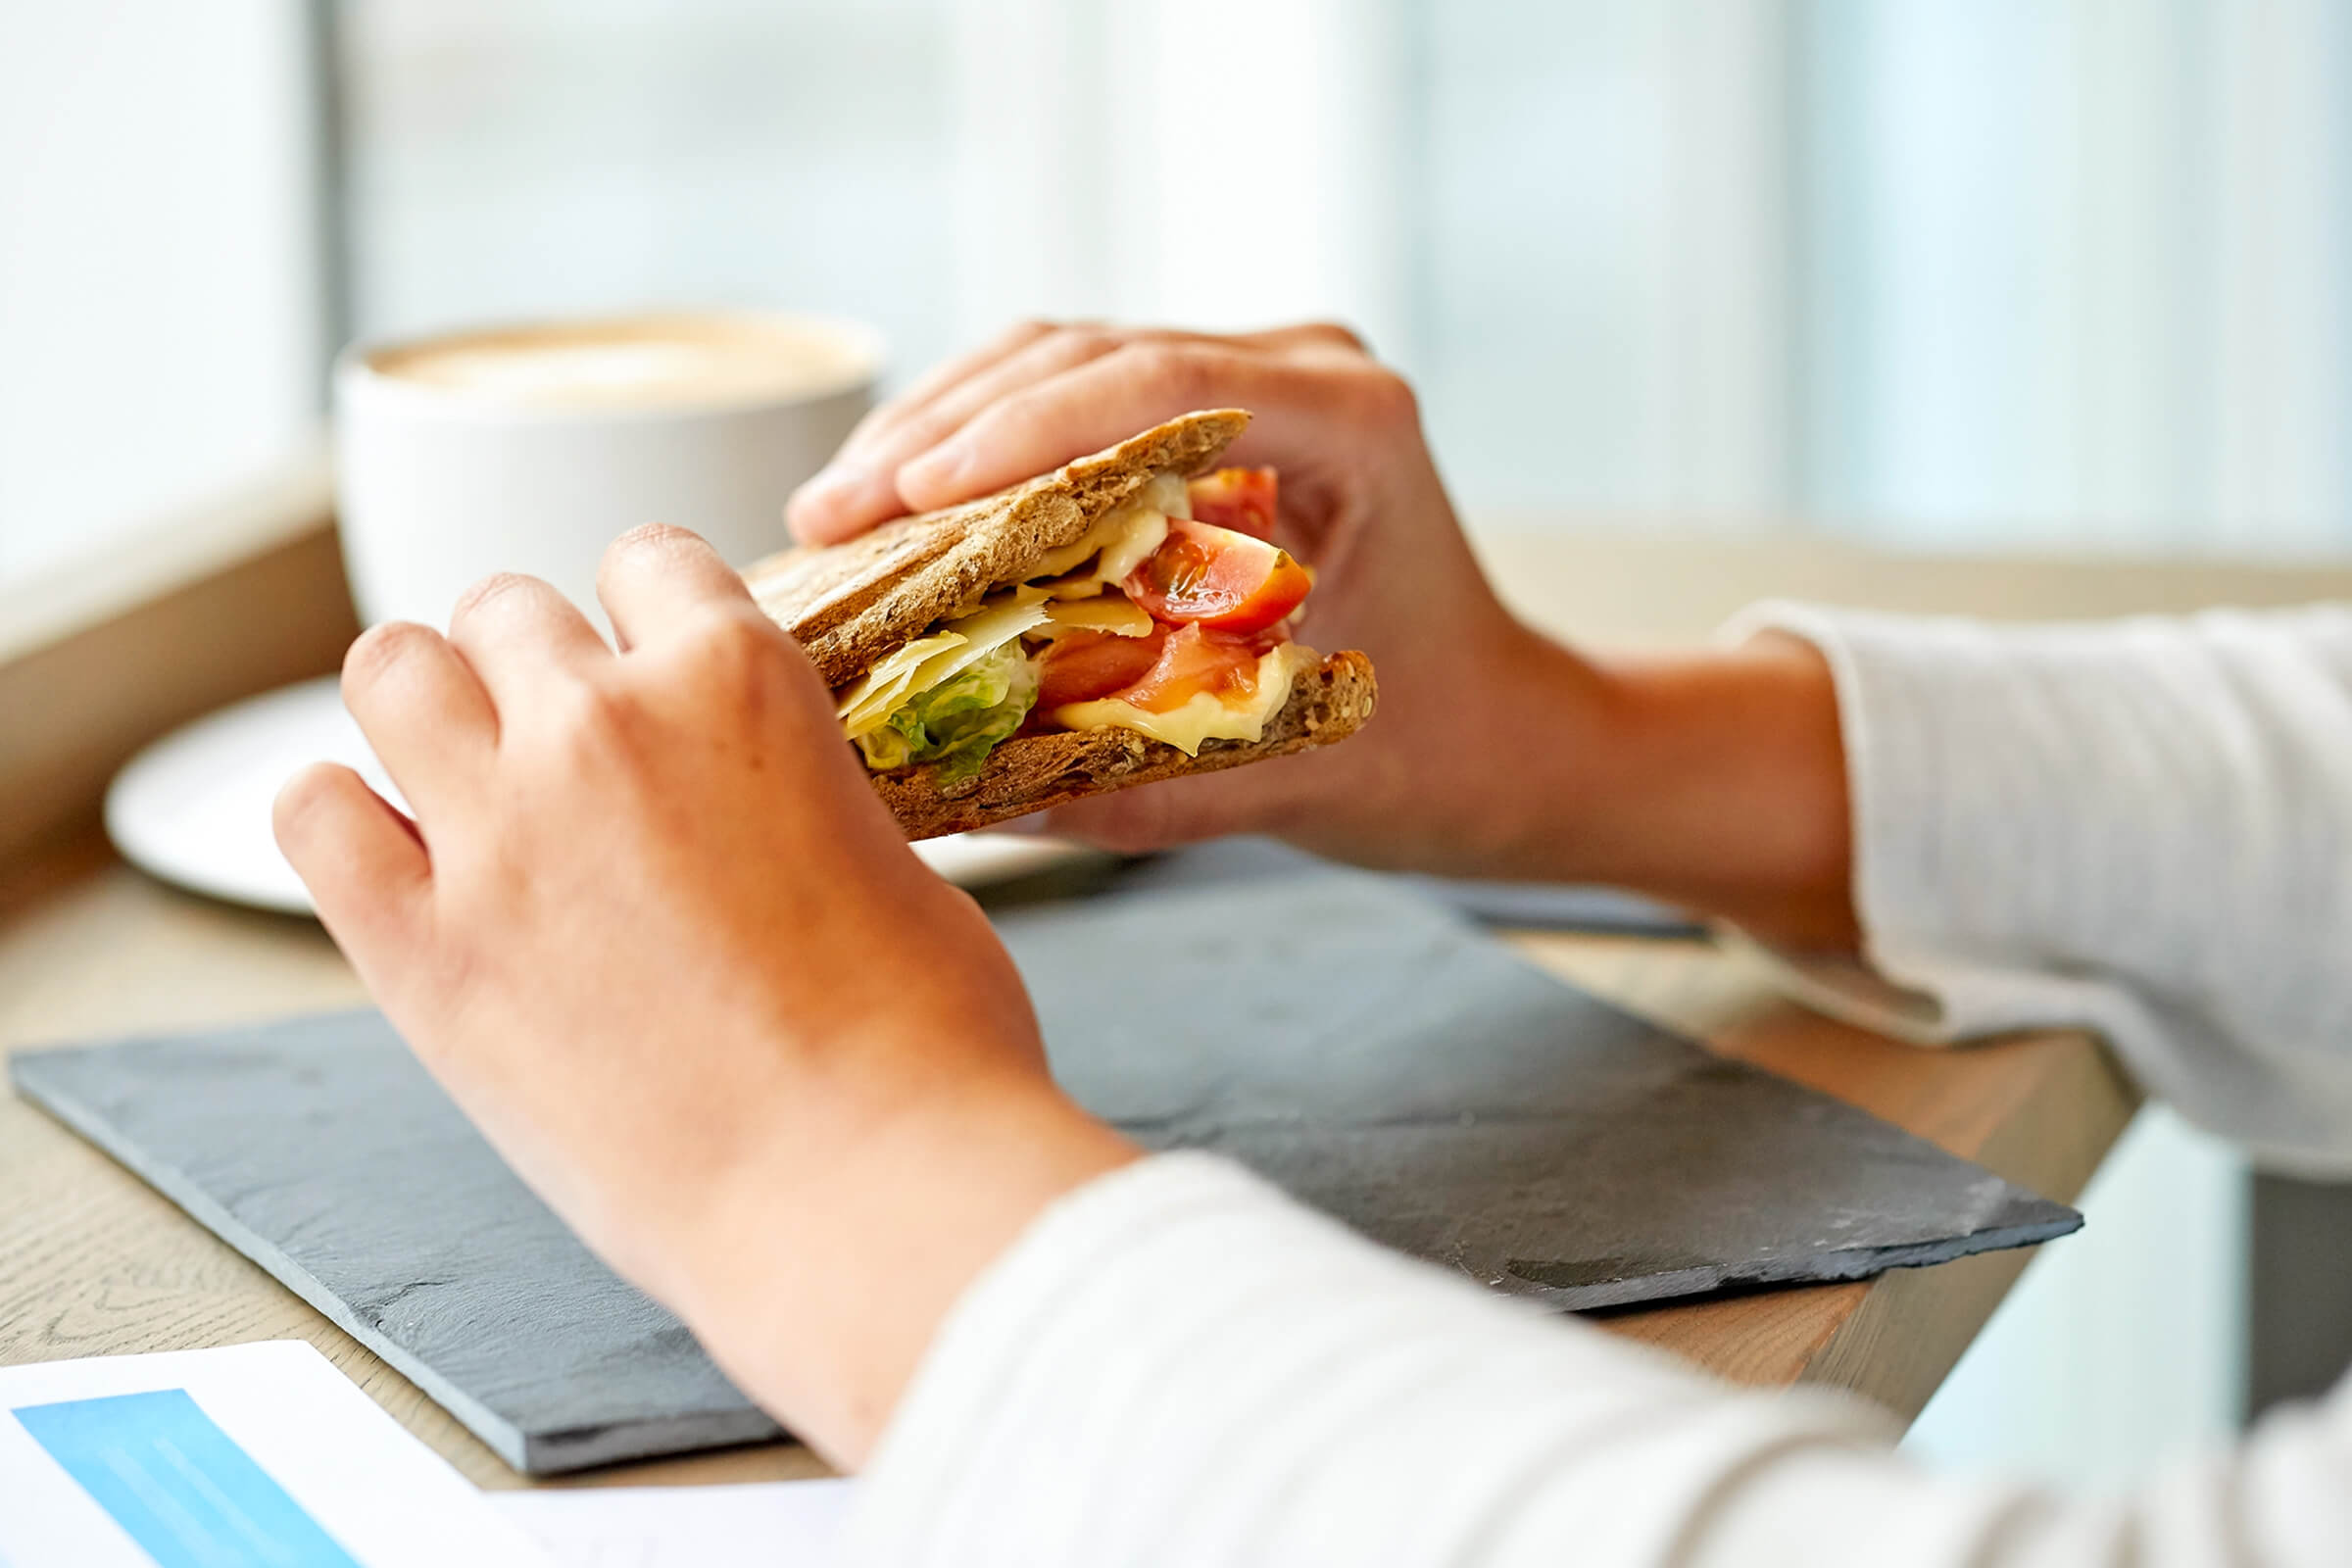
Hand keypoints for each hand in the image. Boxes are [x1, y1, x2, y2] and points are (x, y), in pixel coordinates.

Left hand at [273, 527, 1135, 1463]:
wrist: (859, 1190)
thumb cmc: (924, 1044)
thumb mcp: (893, 854)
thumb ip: (803, 792)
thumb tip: (770, 810)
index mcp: (737, 682)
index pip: (649, 558)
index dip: (652, 610)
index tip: (650, 658)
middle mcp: (600, 727)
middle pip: (506, 608)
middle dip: (535, 660)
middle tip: (565, 739)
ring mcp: (496, 834)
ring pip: (392, 668)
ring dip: (428, 703)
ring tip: (463, 770)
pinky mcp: (421, 951)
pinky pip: (312, 813)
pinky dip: (343, 816)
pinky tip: (394, 853)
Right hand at [788, 321, 1563, 873]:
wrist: (1506, 740)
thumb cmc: (1432, 755)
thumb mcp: (1281, 777)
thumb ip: (1129, 786)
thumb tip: (952, 794)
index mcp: (1355, 423)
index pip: (1163, 383)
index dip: (1021, 430)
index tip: (908, 488)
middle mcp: (1310, 371)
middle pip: (1091, 355)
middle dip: (944, 431)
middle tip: (827, 515)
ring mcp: (1266, 377)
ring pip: (1068, 361)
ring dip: (944, 430)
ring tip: (836, 511)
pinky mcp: (1223, 411)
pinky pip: (1084, 400)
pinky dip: (987, 448)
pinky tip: (905, 506)